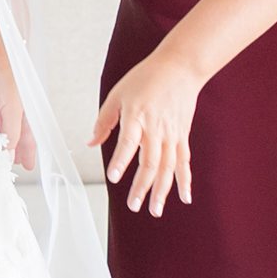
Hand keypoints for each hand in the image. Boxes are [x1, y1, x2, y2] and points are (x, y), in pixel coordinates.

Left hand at [0, 50, 38, 172]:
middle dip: (14, 150)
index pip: (28, 136)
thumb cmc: (6, 74)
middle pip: (14, 134)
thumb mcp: (12, 108)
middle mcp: (10, 108)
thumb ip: (12, 131)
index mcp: (23, 109)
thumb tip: (11, 154)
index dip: (28, 151)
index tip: (28, 166)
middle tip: (12, 166)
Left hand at [92, 45, 198, 217]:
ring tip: (155, 209)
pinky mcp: (182, 135)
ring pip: (167, 167)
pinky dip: (185, 180)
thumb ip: (104, 120)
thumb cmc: (146, 78)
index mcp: (136, 115)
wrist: (180, 67)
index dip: (121, 160)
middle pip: (150, 161)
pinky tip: (184, 197)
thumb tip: (91, 143)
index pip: (128, 142)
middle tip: (133, 205)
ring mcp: (172, 133)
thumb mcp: (118, 93)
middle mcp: (156, 127)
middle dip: (142, 186)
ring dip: (162, 190)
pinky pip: (184, 161)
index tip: (113, 177)